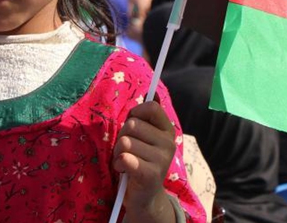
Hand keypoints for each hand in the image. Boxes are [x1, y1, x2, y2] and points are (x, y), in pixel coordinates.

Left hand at [113, 101, 176, 222]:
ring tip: (126, 161)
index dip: (136, 112)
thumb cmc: (141, 160)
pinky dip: (118, 163)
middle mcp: (168, 144)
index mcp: (167, 131)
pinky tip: (124, 170)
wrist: (146, 196)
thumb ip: (147, 117)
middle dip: (121, 136)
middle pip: (131, 125)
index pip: (152, 108)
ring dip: (118, 152)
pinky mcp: (150, 175)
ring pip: (125, 142)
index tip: (132, 126)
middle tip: (127, 150)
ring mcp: (161, 160)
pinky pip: (124, 158)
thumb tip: (153, 90)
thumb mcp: (146, 137)